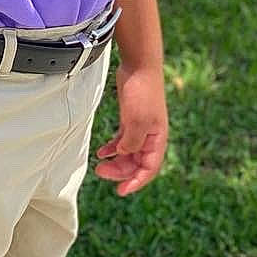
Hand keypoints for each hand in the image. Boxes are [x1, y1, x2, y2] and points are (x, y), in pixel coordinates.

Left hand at [93, 64, 167, 196]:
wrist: (139, 66)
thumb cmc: (142, 93)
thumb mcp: (136, 122)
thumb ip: (131, 143)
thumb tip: (124, 155)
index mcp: (157, 140)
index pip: (149, 169)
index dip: (136, 182)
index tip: (121, 190)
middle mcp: (151, 136)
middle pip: (137, 163)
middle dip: (120, 172)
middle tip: (101, 173)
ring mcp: (141, 128)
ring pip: (129, 153)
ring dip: (116, 162)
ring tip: (100, 165)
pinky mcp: (131, 119)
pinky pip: (123, 141)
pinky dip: (113, 148)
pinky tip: (102, 152)